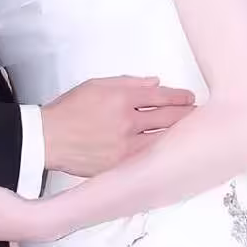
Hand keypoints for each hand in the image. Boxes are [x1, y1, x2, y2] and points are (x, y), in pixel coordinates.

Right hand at [42, 76, 194, 175]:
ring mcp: (126, 146)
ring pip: (162, 139)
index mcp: (120, 98)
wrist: (49, 138)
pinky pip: (149, 157)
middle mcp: (127, 121)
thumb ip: (126, 82)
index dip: (178, 97)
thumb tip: (153, 83)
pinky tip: (172, 150)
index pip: (159, 96)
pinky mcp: (122, 164)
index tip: (189, 98)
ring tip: (191, 132)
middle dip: (185, 114)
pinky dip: (162, 152)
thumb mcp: (95, 85)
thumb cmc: (68, 110)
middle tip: (197, 114)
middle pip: (167, 118)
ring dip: (179, 134)